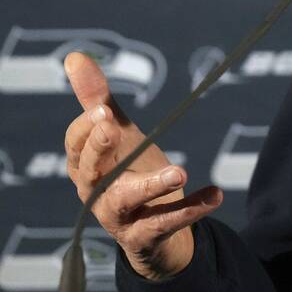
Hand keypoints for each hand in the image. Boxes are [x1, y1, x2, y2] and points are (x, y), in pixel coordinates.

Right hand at [63, 51, 222, 279]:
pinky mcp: (147, 236)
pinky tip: (216, 193)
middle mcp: (96, 193)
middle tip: (115, 127)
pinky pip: (168, 222)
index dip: (86, 129)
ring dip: (152, 184)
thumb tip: (75, 56)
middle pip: (90, 173)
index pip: (75, 146)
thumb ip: (97, 100)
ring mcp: (120, 217)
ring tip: (180, 171)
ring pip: (128, 200)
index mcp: (86, 166)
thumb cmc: (127, 172)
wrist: (152, 231)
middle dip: (100, 149)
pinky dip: (191, 207)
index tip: (104, 110)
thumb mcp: (117, 136)